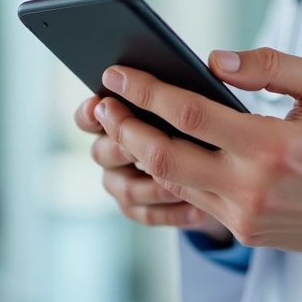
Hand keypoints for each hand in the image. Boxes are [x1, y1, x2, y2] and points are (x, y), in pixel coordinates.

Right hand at [75, 96, 230, 241]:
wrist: (213, 169)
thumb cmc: (196, 127)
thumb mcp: (186, 109)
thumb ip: (172, 98)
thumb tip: (182, 86)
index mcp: (114, 119)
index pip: (88, 116)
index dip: (89, 113)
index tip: (99, 104)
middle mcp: (110, 152)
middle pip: (101, 152)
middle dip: (124, 147)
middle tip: (146, 145)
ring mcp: (121, 182)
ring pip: (125, 188)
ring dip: (155, 186)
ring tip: (187, 181)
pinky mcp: (137, 210)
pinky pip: (146, 214)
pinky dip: (171, 212)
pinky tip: (197, 210)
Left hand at [92, 48, 301, 254]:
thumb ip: (270, 66)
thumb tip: (214, 59)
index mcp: (273, 145)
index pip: (190, 113)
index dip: (146, 91)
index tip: (118, 75)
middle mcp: (253, 186)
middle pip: (165, 157)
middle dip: (126, 128)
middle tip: (104, 105)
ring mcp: (247, 215)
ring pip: (175, 182)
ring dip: (143, 154)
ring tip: (124, 126)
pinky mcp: (247, 233)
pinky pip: (196, 201)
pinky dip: (174, 176)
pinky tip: (163, 153)